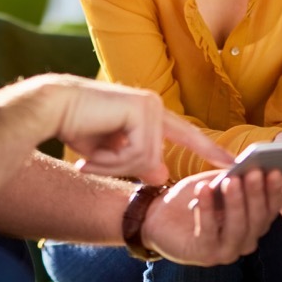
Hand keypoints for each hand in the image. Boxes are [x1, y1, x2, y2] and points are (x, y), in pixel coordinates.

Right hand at [0, 74, 232, 183]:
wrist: (51, 107)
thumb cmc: (75, 125)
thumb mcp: (111, 152)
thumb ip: (138, 160)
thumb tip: (162, 176)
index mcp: (149, 112)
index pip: (185, 134)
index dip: (208, 149)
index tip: (230, 162)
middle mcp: (154, 105)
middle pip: (155, 156)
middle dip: (122, 166)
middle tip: (89, 162)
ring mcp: (150, 105)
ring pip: (146, 157)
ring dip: (114, 164)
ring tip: (89, 155)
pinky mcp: (142, 109)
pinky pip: (137, 152)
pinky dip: (112, 159)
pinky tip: (93, 150)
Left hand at [139, 168, 281, 265]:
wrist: (159, 216)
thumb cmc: (193, 198)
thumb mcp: (216, 183)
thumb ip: (233, 176)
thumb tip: (249, 163)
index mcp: (253, 223)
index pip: (270, 209)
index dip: (274, 190)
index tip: (274, 169)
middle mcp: (245, 241)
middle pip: (258, 220)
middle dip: (257, 194)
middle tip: (254, 172)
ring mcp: (226, 251)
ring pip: (238, 228)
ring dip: (236, 203)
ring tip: (231, 180)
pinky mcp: (203, 255)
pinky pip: (208, 232)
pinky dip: (207, 209)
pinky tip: (203, 189)